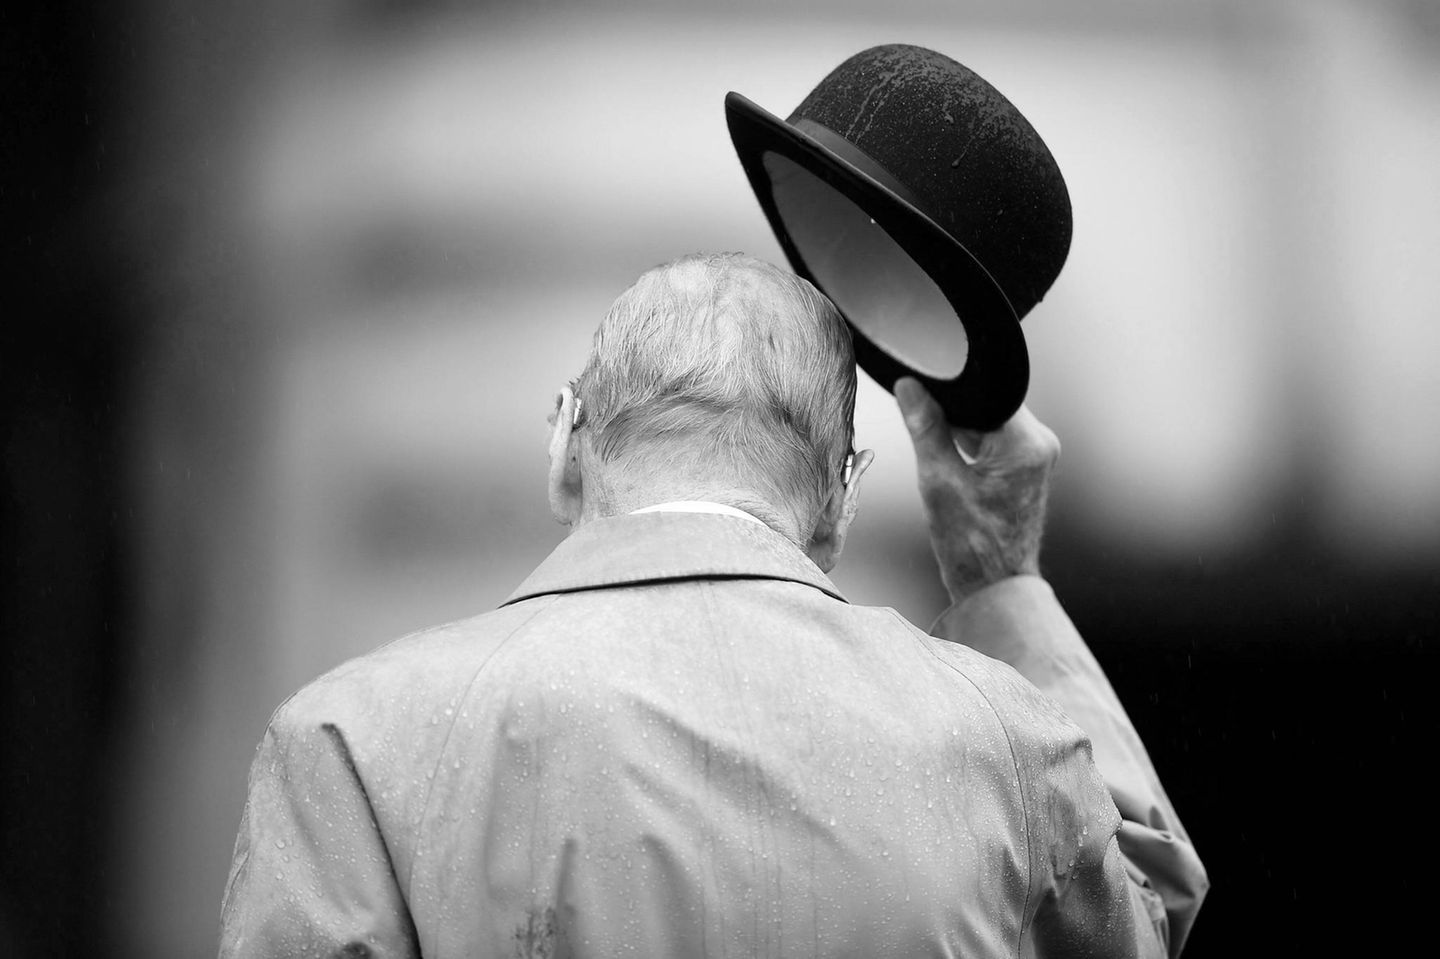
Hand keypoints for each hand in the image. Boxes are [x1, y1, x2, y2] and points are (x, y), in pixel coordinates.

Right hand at [895, 377, 1060, 604]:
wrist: (995, 587)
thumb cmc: (971, 545)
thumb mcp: (937, 481)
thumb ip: (925, 427)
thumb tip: (909, 386)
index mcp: (1025, 444)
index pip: (985, 391)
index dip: (951, 387)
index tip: (923, 389)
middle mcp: (1040, 444)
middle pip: (988, 403)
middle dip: (954, 411)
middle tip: (927, 430)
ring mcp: (1036, 456)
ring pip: (990, 420)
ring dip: (962, 431)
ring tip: (946, 463)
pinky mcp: (1027, 466)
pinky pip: (995, 439)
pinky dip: (971, 444)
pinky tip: (953, 467)